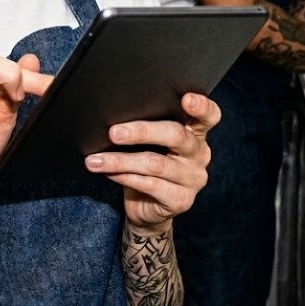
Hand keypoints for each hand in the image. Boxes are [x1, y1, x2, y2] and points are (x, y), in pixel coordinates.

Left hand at [83, 93, 220, 235]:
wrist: (146, 207)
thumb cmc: (146, 162)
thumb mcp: (149, 142)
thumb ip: (146, 125)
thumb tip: (113, 111)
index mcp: (196, 133)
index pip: (209, 116)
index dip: (201, 106)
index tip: (186, 98)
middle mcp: (200, 154)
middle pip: (175, 135)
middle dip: (141, 131)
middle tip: (113, 132)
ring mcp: (193, 179)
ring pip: (155, 163)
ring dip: (120, 160)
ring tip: (96, 159)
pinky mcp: (181, 200)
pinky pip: (149, 185)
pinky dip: (124, 177)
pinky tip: (107, 172)